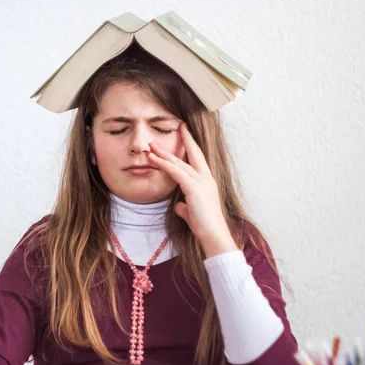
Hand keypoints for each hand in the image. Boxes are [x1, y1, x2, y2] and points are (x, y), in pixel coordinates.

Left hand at [147, 123, 236, 255]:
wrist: (213, 234)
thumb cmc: (204, 226)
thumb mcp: (192, 212)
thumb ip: (185, 206)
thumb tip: (179, 206)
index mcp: (207, 181)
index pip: (198, 158)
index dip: (190, 143)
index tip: (184, 131)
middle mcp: (206, 177)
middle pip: (189, 155)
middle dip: (177, 142)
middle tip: (167, 133)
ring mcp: (201, 181)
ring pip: (179, 163)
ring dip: (163, 154)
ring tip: (151, 146)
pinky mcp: (193, 187)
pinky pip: (175, 172)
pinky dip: (164, 165)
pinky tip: (153, 159)